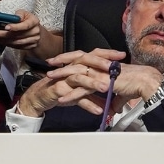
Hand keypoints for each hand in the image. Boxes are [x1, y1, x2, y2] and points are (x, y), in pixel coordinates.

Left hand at [0, 10, 40, 50]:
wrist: (35, 29)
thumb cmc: (27, 19)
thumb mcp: (24, 13)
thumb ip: (19, 14)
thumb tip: (14, 17)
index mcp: (34, 21)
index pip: (25, 26)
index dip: (15, 27)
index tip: (6, 27)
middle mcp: (35, 32)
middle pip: (19, 35)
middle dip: (5, 34)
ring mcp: (34, 40)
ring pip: (17, 42)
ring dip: (4, 40)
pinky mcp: (30, 46)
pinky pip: (17, 47)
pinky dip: (8, 44)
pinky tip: (1, 41)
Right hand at [12, 48, 126, 117]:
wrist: (41, 95)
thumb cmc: (62, 89)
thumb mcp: (80, 91)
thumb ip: (94, 96)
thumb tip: (108, 104)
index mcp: (79, 64)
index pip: (94, 54)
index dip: (108, 53)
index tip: (122, 55)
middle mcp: (72, 67)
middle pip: (86, 60)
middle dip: (100, 62)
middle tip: (112, 66)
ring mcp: (65, 78)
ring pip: (80, 77)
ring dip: (93, 83)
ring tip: (106, 88)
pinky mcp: (60, 89)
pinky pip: (75, 96)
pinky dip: (87, 104)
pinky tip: (98, 110)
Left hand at [46, 49, 163, 113]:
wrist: (146, 82)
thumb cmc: (137, 84)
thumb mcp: (122, 93)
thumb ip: (114, 100)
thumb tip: (112, 110)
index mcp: (104, 63)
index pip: (84, 57)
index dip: (72, 58)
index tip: (62, 60)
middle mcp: (100, 65)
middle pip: (76, 60)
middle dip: (61, 62)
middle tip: (49, 64)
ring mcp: (100, 73)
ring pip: (76, 73)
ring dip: (61, 77)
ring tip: (49, 80)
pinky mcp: (101, 83)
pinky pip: (83, 89)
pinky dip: (72, 94)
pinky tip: (62, 99)